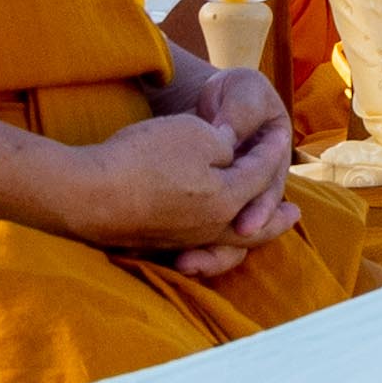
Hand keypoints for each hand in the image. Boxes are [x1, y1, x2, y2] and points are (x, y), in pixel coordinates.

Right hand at [64, 100, 303, 269]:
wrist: (87, 194)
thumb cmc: (144, 158)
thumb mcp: (195, 134)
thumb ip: (225, 145)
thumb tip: (231, 154)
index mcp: (228, 198)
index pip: (261, 173)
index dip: (272, 150)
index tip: (282, 137)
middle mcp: (211, 227)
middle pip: (254, 224)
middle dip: (275, 217)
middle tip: (294, 215)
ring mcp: (183, 240)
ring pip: (228, 244)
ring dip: (248, 237)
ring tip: (257, 233)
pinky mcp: (157, 245)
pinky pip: (199, 249)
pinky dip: (215, 247)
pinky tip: (210, 242)